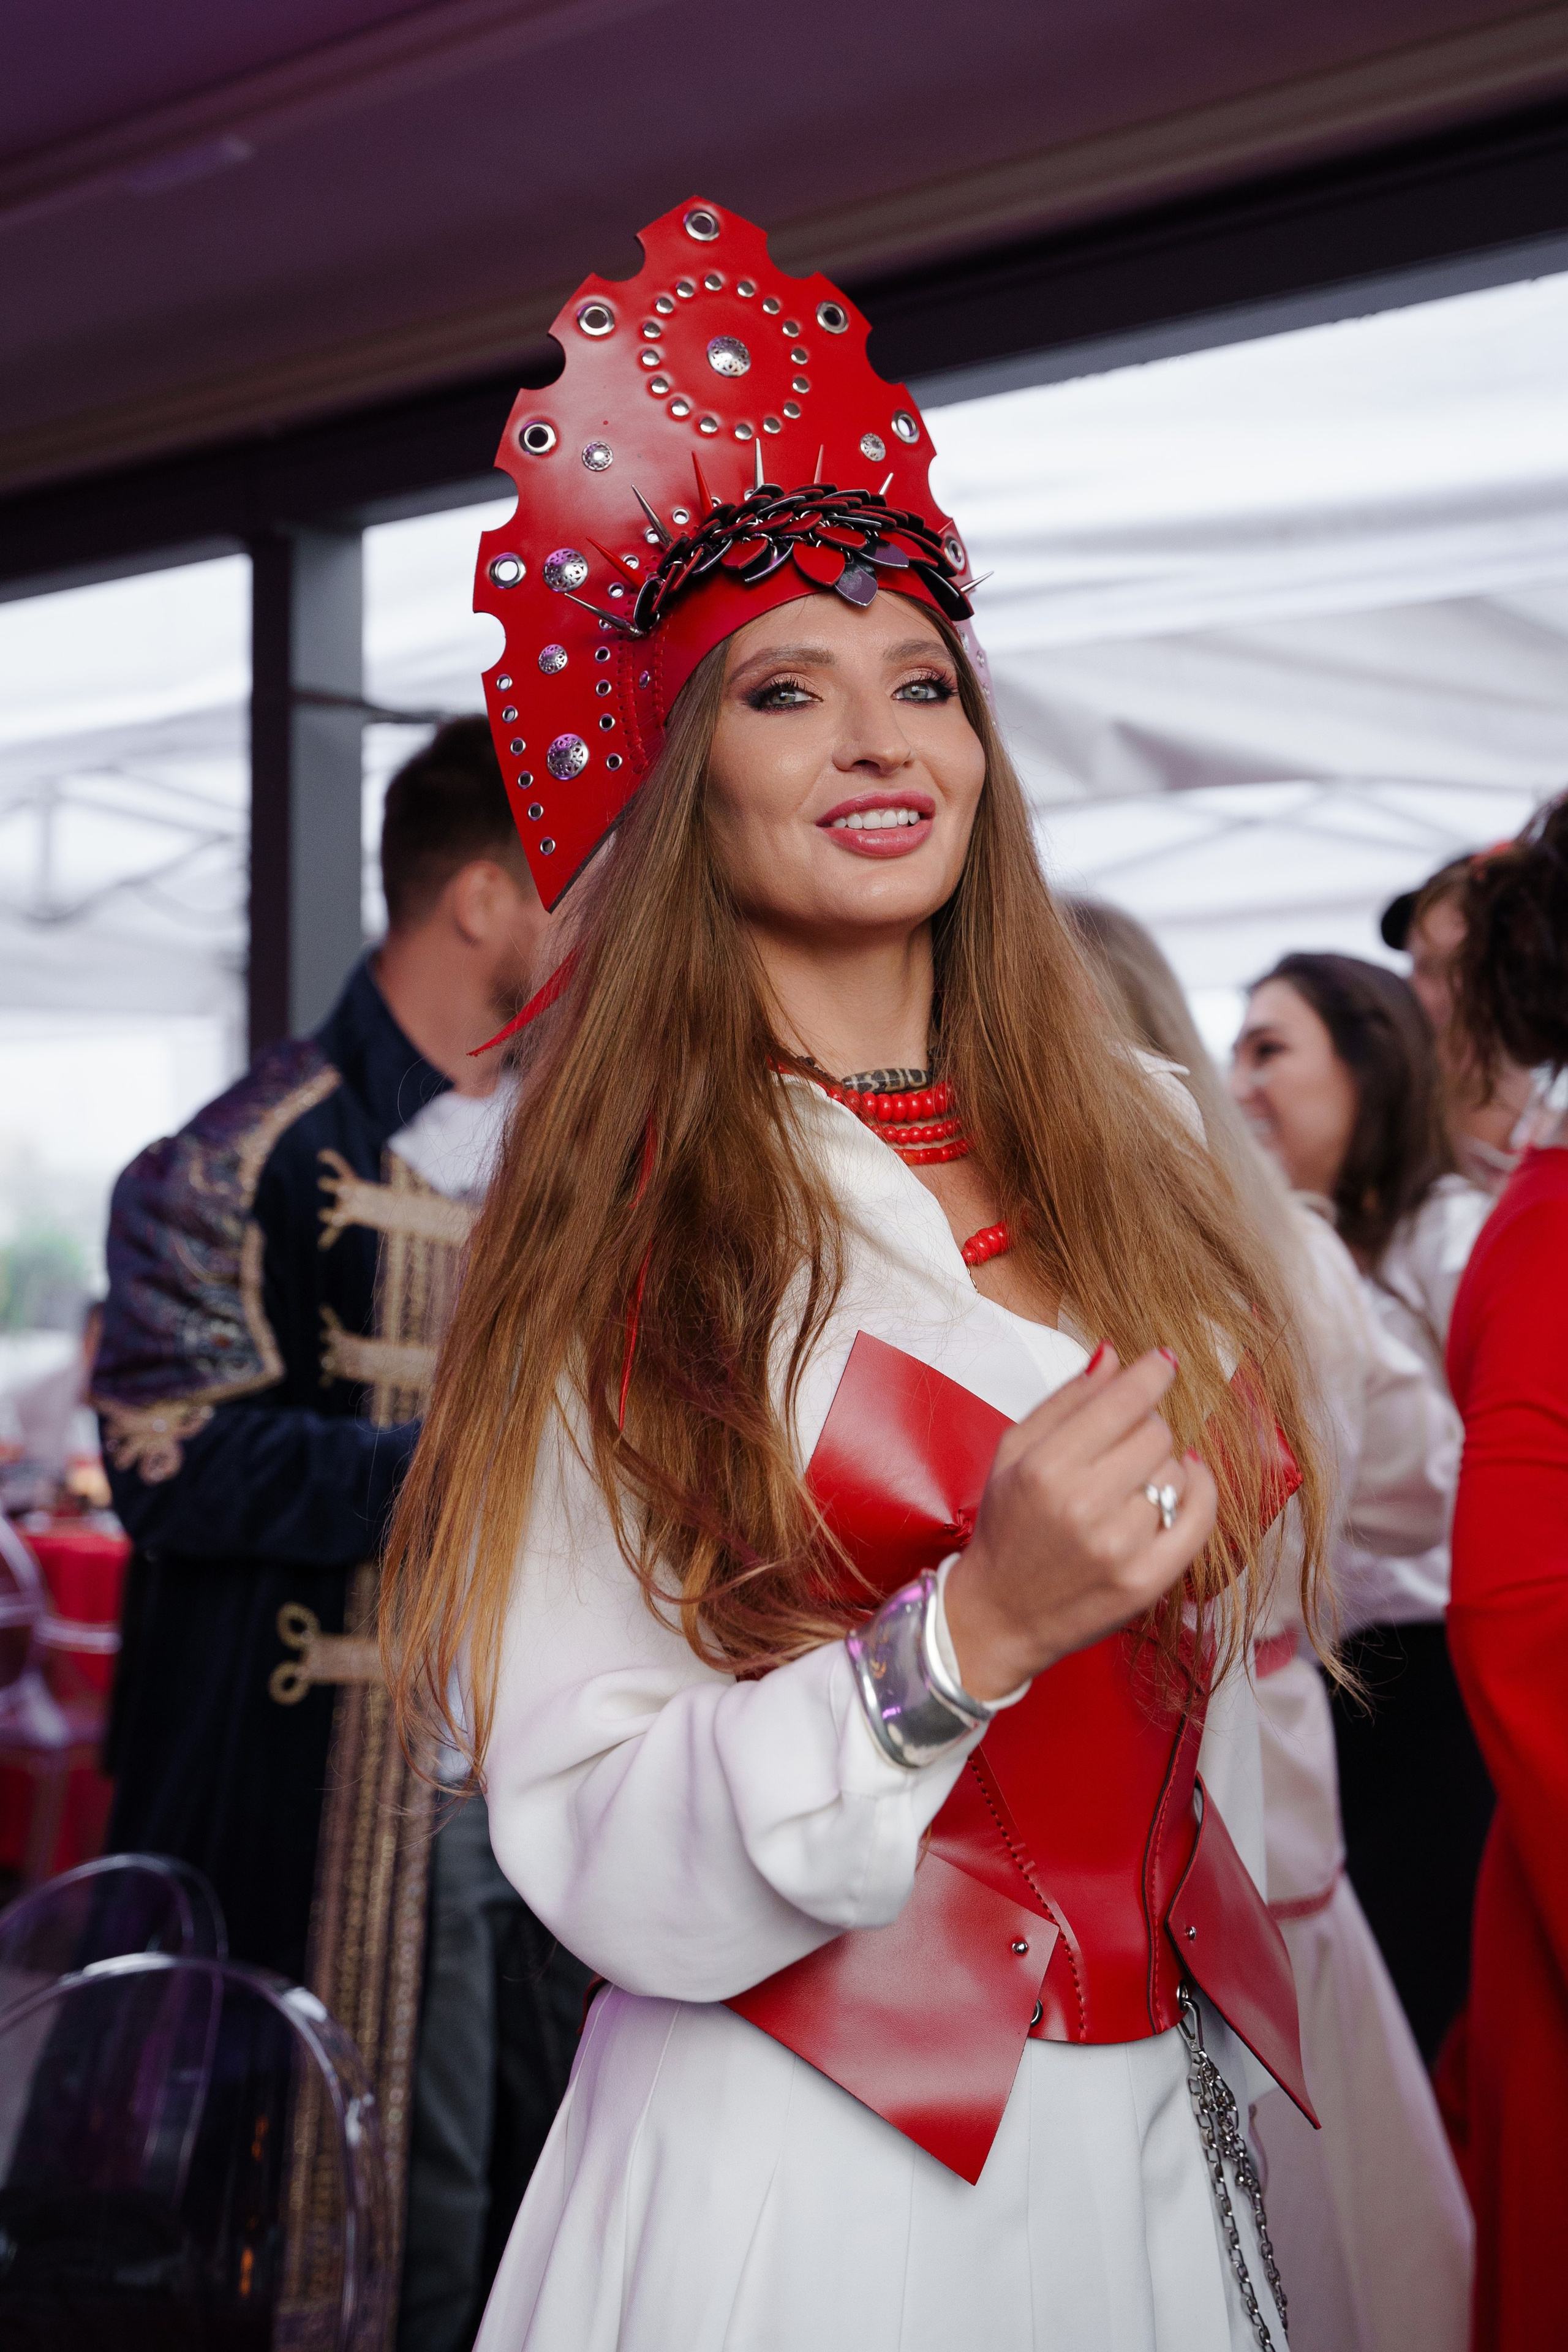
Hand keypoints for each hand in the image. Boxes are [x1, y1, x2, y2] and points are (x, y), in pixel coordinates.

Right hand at [943, 1346, 1216, 1699]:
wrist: (1001, 1614)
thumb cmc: (1007, 1527)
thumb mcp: (1013, 1453)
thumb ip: (1065, 1401)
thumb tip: (1113, 1355)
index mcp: (1045, 1467)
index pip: (1123, 1401)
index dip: (1152, 1374)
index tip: (1163, 1363)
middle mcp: (1083, 1506)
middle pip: (1155, 1432)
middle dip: (1144, 1428)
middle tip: (1122, 1446)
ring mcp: (1119, 1547)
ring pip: (1176, 1471)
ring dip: (1160, 1468)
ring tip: (1128, 1486)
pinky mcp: (1146, 1580)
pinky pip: (1199, 1517)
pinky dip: (1200, 1491)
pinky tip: (1182, 1484)